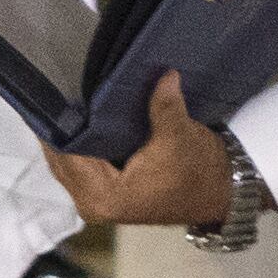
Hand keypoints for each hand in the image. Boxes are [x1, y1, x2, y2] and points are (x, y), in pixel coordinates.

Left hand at [46, 70, 233, 229]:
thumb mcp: (180, 135)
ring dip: (67, 136)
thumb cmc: (199, 172)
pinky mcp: (104, 196)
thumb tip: (163, 73)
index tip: (56, 91)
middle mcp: (93, 204)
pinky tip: (79, 120)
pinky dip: (78, 146)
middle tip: (57, 88)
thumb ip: (163, 104)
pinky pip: (77, 167)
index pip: (66, 154)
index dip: (61, 123)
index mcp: (105, 196)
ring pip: (66, 164)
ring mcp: (96, 202)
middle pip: (60, 160)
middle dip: (60, 128)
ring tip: (66, 100)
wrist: (221, 194)